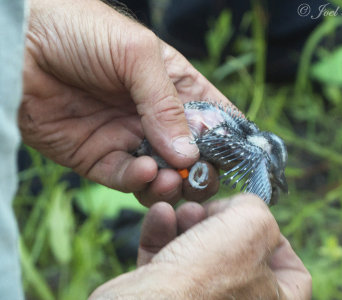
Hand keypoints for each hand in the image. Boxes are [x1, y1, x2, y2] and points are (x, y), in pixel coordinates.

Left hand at [20, 0, 229, 205]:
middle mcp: (153, 116)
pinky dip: (137, 182)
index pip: (211, 115)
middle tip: (199, 176)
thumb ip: (165, 103)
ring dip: (170, 182)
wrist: (18, 45)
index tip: (234, 157)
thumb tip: (189, 152)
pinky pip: (125, 178)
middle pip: (190, 153)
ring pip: (160, 173)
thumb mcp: (136, 54)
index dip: (226, 137)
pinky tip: (143, 173)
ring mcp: (127, 138)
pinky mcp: (98, 157)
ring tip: (170, 179)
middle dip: (199, 168)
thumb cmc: (80, 32)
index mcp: (173, 86)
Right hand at [89, 195, 311, 298]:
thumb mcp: (250, 226)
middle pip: (238, 257)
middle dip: (220, 224)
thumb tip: (237, 209)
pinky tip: (159, 215)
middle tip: (208, 209)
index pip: (294, 274)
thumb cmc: (205, 280)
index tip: (255, 220)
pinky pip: (169, 262)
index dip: (278, 239)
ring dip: (189, 224)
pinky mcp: (166, 297)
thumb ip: (255, 208)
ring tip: (180, 210)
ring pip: (200, 256)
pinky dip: (164, 235)